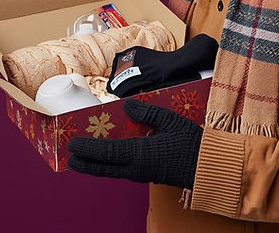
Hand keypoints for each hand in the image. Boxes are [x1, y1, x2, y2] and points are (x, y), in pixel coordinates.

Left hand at [67, 99, 201, 188]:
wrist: (209, 168)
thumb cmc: (191, 143)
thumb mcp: (170, 121)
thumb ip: (147, 112)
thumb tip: (127, 104)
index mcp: (140, 154)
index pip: (106, 152)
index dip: (88, 148)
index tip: (72, 145)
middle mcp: (136, 168)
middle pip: (104, 168)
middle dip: (86, 163)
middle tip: (70, 158)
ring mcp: (142, 174)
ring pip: (113, 171)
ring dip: (97, 165)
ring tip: (84, 159)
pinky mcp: (148, 175)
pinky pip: (123, 171)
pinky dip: (110, 165)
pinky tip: (109, 158)